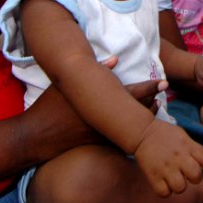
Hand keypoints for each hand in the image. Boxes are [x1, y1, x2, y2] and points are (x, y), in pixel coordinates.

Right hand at [20, 65, 165, 161]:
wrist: (38, 136)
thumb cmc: (50, 106)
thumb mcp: (69, 85)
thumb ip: (95, 71)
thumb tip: (116, 58)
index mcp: (101, 102)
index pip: (133, 93)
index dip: (150, 88)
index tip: (164, 83)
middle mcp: (107, 118)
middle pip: (138, 109)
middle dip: (152, 99)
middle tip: (164, 91)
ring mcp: (104, 133)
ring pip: (133, 125)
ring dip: (145, 115)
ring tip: (157, 105)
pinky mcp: (99, 144)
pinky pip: (122, 138)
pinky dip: (133, 130)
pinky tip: (140, 126)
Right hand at [132, 119, 202, 196]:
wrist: (142, 132)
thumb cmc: (165, 135)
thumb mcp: (183, 136)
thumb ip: (195, 149)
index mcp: (187, 145)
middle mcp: (178, 156)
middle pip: (195, 176)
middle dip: (195, 178)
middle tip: (188, 175)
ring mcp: (165, 167)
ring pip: (180, 188)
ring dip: (179, 186)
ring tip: (174, 179)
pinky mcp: (153, 175)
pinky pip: (164, 193)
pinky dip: (166, 191)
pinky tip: (164, 183)